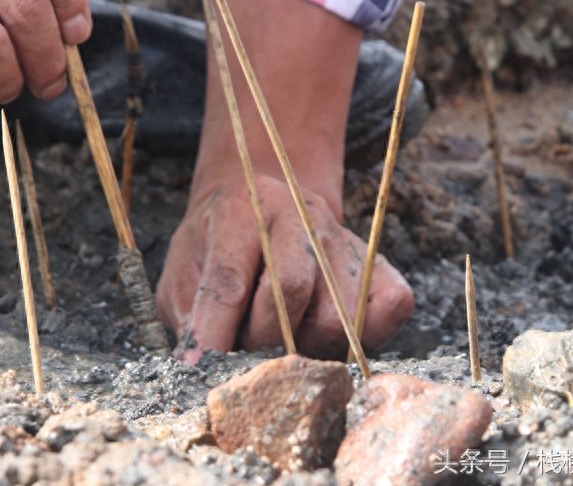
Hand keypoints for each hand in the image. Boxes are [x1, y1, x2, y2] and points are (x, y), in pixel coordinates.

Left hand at [157, 174, 414, 363]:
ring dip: (307, 348)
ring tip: (283, 341)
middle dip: (261, 339)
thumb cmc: (216, 246)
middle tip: (246, 353)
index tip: (199, 366)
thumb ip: (190, 311)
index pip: (230, 278)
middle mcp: (299, 215)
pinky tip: (326, 336)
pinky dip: (363, 338)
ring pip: (337, 316)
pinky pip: (388, 309)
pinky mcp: (378, 263)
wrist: (262, 205)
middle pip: (290, 291)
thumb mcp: (184, 269)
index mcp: (242, 209)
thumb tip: (195, 364)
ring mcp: (343, 239)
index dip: (214, 330)